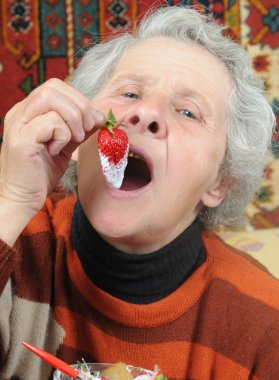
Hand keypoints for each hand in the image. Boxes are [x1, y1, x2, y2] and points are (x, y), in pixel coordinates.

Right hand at [0, 78, 104, 216]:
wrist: (22, 200)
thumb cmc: (41, 174)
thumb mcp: (65, 145)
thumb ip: (79, 128)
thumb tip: (100, 116)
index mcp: (29, 111)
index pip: (56, 87)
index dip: (80, 100)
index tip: (94, 121)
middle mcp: (20, 113)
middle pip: (53, 87)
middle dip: (80, 106)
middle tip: (88, 129)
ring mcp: (18, 124)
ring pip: (51, 98)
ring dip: (73, 119)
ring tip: (74, 140)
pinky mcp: (21, 140)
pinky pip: (51, 122)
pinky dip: (63, 135)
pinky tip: (56, 151)